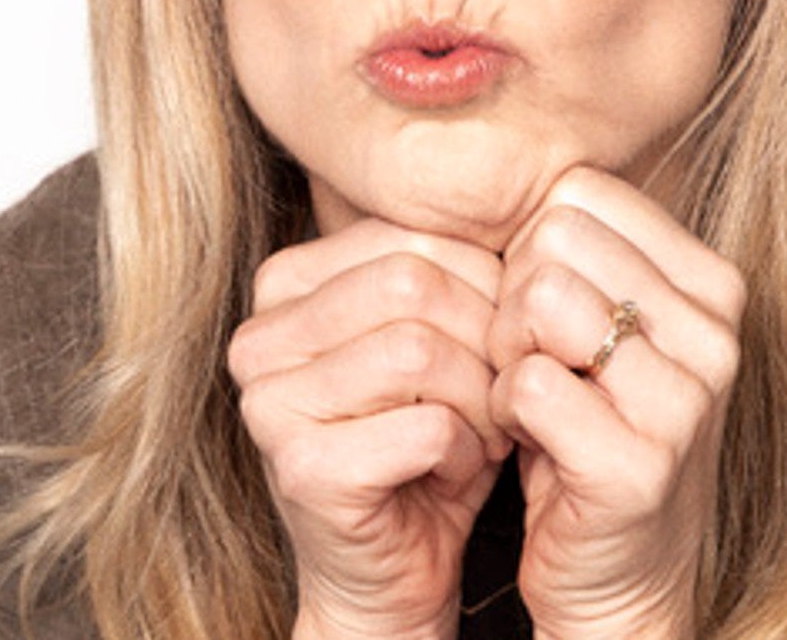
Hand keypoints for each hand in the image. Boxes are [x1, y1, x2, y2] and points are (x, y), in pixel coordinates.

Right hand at [227, 219, 512, 638]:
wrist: (392, 574)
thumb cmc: (426, 444)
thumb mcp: (440, 338)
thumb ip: (452, 271)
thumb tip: (528, 211)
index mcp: (283, 284)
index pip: (412, 235)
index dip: (487, 284)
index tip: (500, 342)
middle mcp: (259, 337)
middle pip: (415, 283)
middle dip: (486, 340)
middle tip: (501, 393)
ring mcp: (268, 403)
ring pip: (421, 350)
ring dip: (479, 400)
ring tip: (481, 432)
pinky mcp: (301, 468)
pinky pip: (426, 427)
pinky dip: (466, 452)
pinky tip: (454, 472)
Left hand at [486, 167, 745, 637]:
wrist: (621, 577)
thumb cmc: (590, 430)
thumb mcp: (604, 325)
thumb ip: (572, 249)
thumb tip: (493, 172)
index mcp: (711, 282)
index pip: (577, 191)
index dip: (529, 248)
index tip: (541, 312)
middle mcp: (714, 333)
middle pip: (551, 237)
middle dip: (511, 297)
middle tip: (529, 360)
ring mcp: (685, 402)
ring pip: (539, 299)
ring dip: (505, 352)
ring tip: (529, 395)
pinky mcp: (639, 465)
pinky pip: (528, 383)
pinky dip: (503, 409)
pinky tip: (528, 438)